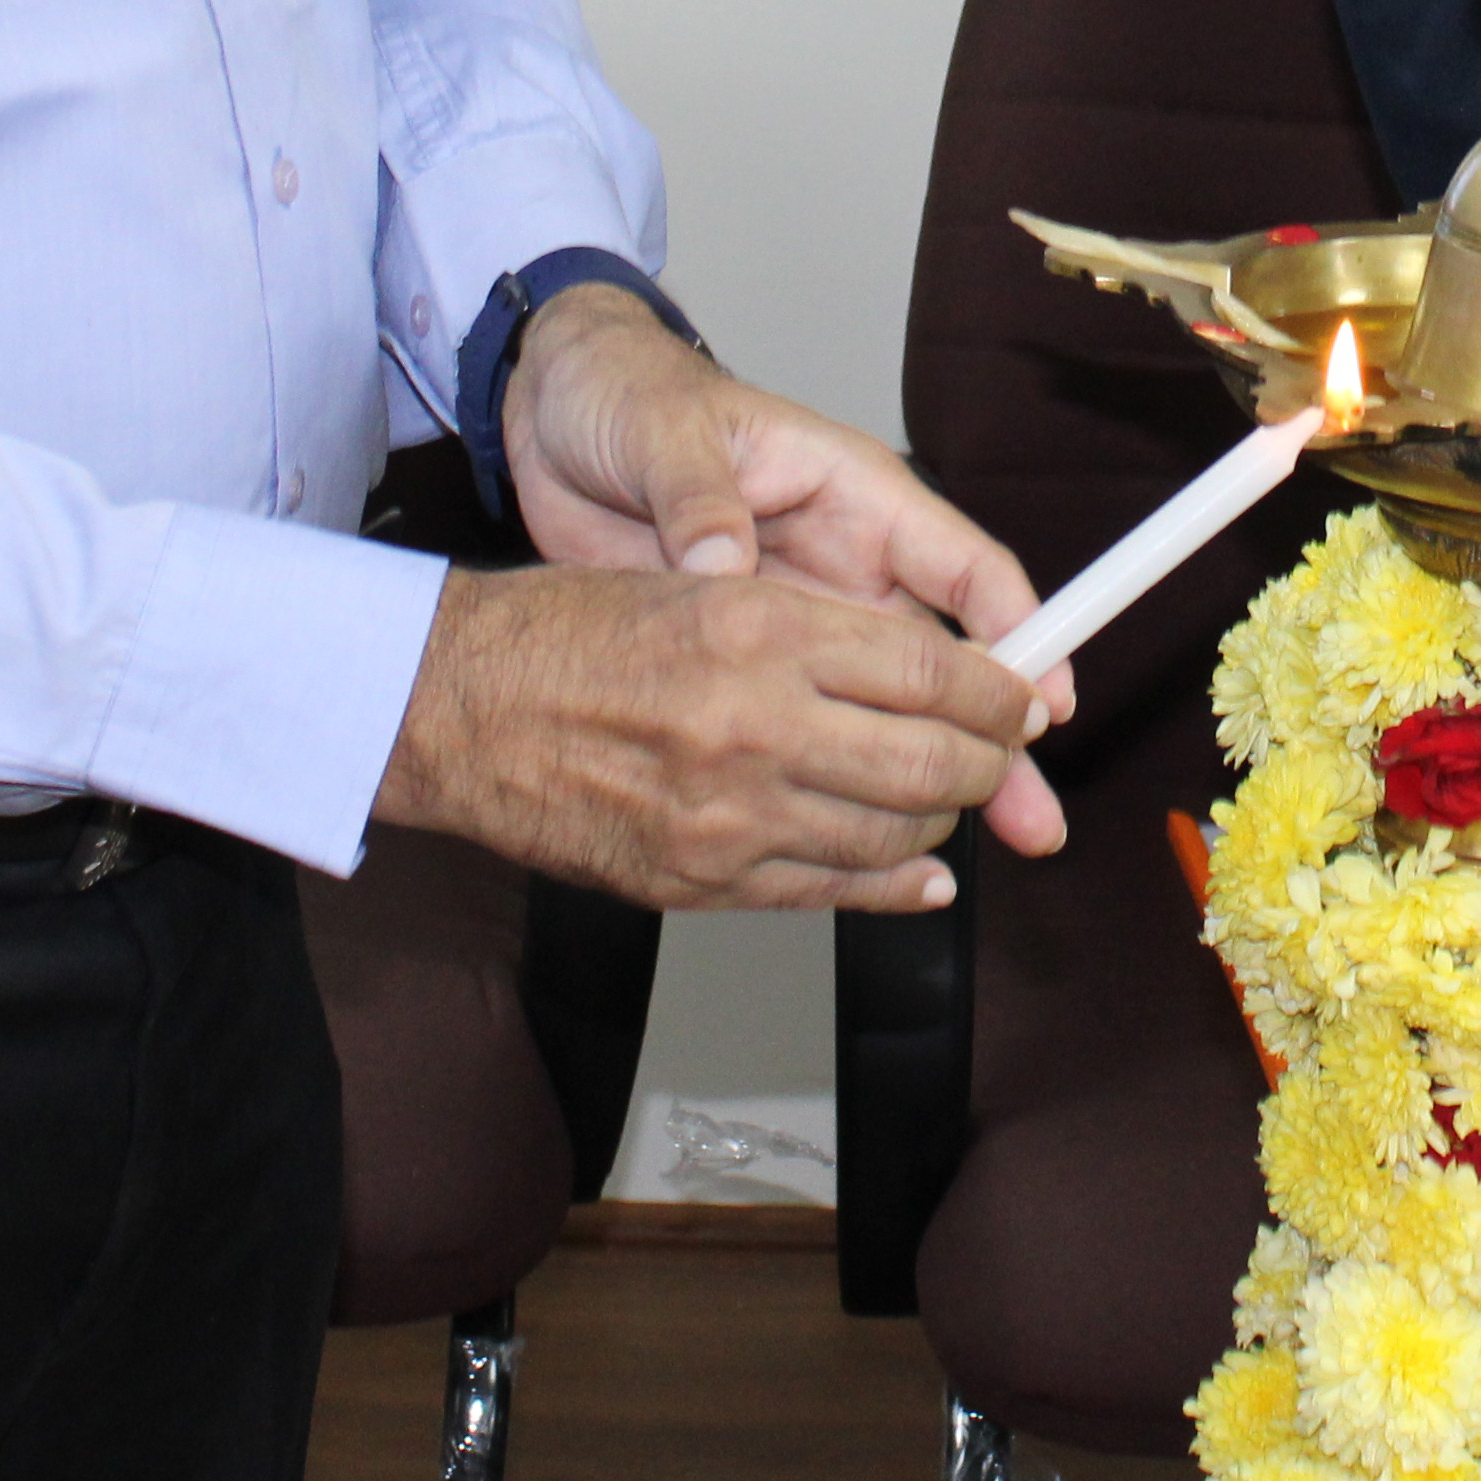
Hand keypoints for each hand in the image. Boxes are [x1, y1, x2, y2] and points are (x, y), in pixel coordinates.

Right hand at [374, 560, 1053, 908]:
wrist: (455, 706)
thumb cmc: (571, 630)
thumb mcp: (706, 587)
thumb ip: (820, 633)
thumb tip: (927, 673)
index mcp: (761, 630)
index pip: (931, 671)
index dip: (1000, 692)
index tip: (1025, 697)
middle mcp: (755, 725)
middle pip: (931, 762)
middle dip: (989, 764)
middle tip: (1006, 755)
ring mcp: (727, 816)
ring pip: (890, 837)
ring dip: (940, 822)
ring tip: (952, 800)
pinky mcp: (697, 882)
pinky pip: (826, 893)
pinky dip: (889, 887)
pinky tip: (918, 876)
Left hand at [504, 285, 1067, 856]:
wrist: (554, 417)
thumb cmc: (628, 401)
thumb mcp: (667, 433)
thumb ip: (700, 497)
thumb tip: (725, 559)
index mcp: (851, 493)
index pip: (963, 565)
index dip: (1017, 631)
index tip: (1046, 700)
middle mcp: (843, 561)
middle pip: (946, 657)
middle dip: (996, 734)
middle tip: (1034, 814)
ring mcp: (803, 616)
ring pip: (896, 705)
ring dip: (940, 768)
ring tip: (993, 838)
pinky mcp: (752, 659)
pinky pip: (823, 720)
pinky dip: (854, 774)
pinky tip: (877, 832)